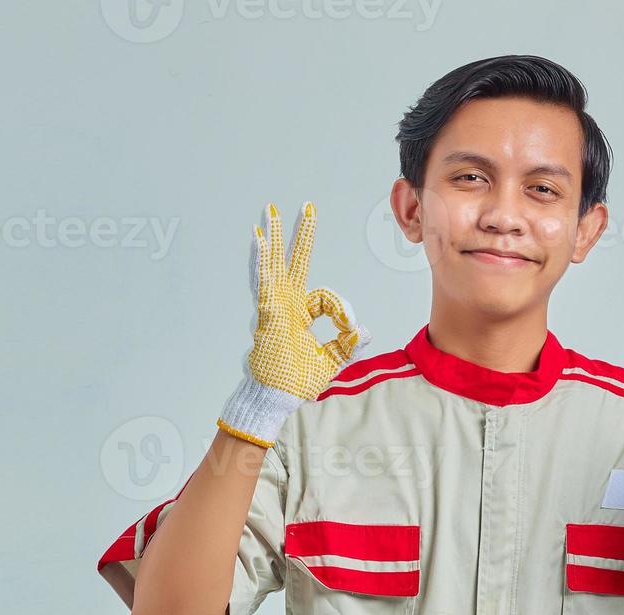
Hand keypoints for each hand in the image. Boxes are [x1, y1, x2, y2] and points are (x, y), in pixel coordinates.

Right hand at [217, 201, 369, 446]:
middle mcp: (286, 306)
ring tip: (271, 212)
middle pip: (295, 263)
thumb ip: (347, 344)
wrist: (275, 398)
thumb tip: (364, 330)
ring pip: (276, 265)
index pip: (325, 298)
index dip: (341, 311)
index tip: (349, 328)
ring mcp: (274, 307)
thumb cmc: (295, 382)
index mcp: (300, 315)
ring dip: (276, 238)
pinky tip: (259, 239)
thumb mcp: (331, 361)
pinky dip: (261, 260)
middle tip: (307, 208)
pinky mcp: (266, 312)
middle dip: (301, 236)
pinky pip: (265, 281)